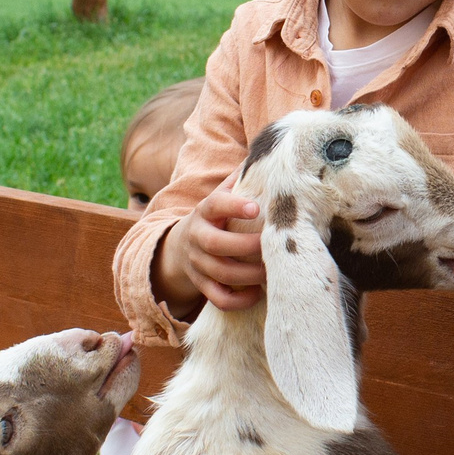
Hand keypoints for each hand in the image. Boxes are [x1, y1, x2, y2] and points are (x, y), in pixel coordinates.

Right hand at [153, 182, 264, 317]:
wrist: (180, 246)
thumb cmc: (216, 217)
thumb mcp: (222, 196)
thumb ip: (240, 179)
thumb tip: (269, 153)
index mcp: (205, 211)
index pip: (215, 204)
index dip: (234, 206)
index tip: (256, 207)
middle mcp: (197, 236)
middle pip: (217, 244)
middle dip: (247, 247)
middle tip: (272, 246)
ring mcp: (197, 263)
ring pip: (221, 273)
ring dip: (250, 275)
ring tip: (272, 272)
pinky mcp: (200, 284)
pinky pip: (218, 298)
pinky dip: (239, 300)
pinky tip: (258, 293)